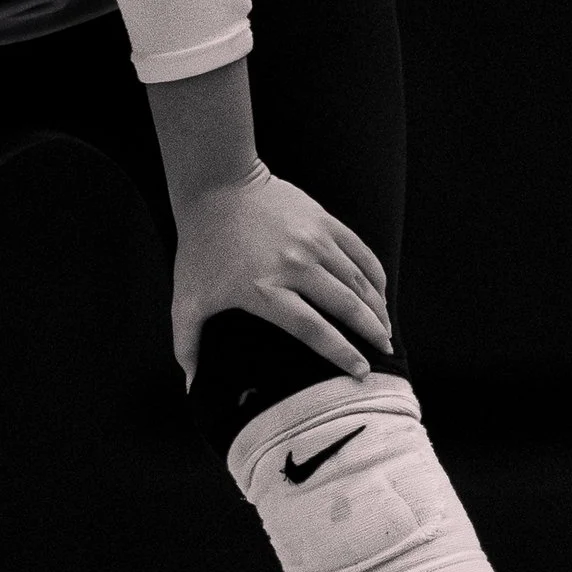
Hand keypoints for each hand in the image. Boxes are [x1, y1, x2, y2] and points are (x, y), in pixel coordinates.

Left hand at [169, 166, 392, 384]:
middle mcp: (295, 266)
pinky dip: (375, 274)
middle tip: (384, 353)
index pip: (313, 330)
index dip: (341, 354)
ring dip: (377, 308)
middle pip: (346, 307)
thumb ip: (186, 344)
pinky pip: (360, 252)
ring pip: (358, 281)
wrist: (217, 186)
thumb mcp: (186, 299)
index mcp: (265, 290)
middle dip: (370, 334)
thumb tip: (190, 386)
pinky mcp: (324, 221)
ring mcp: (313, 240)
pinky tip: (381, 292)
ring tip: (385, 329)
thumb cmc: (201, 247)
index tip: (360, 372)